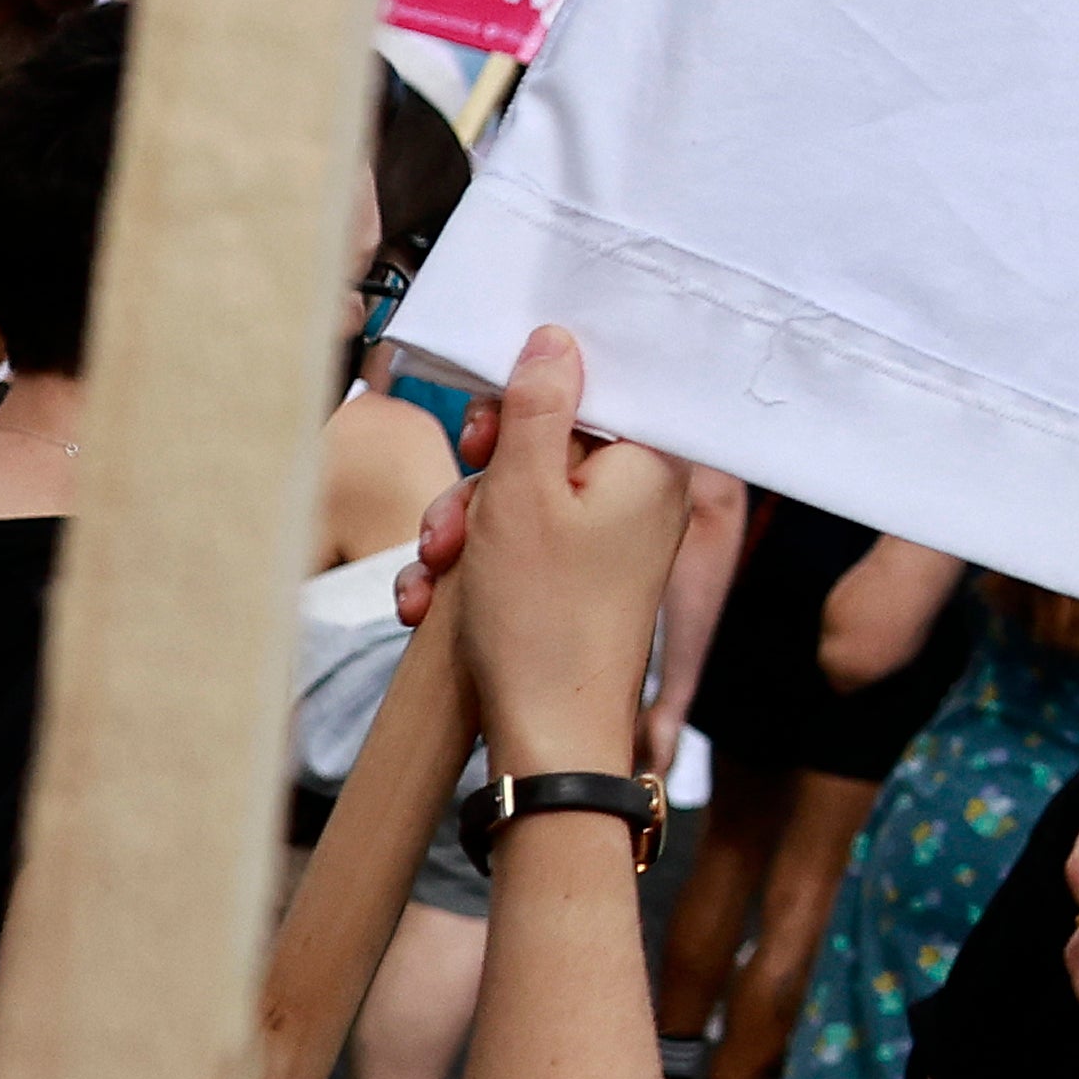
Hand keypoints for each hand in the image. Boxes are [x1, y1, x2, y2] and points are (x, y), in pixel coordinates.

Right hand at [432, 327, 691, 775]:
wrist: (549, 740)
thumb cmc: (543, 618)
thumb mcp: (521, 493)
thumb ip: (535, 407)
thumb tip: (556, 338)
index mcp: (652, 462)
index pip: (597, 388)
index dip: (529, 400)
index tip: (488, 433)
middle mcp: (641, 497)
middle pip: (545, 445)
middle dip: (480, 479)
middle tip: (457, 516)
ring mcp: (609, 543)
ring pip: (516, 500)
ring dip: (460, 530)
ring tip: (435, 573)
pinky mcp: (575, 583)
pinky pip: (514, 549)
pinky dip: (467, 569)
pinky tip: (426, 603)